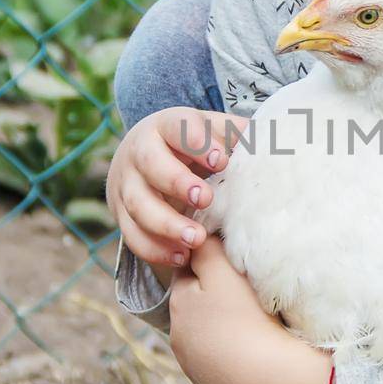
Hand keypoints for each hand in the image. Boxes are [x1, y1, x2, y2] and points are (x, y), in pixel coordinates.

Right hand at [107, 106, 249, 268]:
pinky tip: (182, 256)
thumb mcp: (207, 131)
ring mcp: (126, 185)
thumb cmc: (186, 145)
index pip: (176, 128)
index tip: (221, 160)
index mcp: (164, 127)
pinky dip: (156, 249)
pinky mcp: (121, 215)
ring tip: (196, 238)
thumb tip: (261, 137)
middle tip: (205, 199)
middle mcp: (139, 153)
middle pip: (151, 164)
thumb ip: (231, 133)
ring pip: (139, 205)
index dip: (197, 143)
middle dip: (178, 183)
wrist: (139, 157)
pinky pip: (133, 235)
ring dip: (167, 225)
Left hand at [168, 233, 273, 383]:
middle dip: (215, 296)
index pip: (188, 271)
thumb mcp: (224, 271)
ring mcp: (195, 366)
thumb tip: (196, 239)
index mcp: (178, 303)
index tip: (236, 264)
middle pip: (197, 304)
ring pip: (208, 334)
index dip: (212, 264)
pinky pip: (222, 362)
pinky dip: (234, 353)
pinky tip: (255, 350)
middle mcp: (178, 336)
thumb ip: (206, 250)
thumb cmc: (248, 318)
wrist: (268, 381)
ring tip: (255, 323)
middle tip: (248, 292)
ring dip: (224, 327)